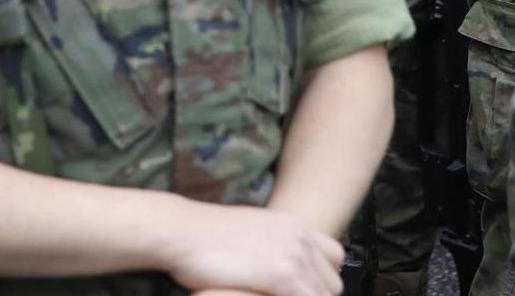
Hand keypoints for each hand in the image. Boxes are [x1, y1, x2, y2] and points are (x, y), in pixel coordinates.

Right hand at [163, 200, 343, 295]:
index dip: (321, 278)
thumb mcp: (249, 232)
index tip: (302, 288)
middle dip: (314, 295)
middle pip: (332, 282)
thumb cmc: (203, 236)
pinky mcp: (282, 274)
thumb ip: (273, 247)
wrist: (180, 231)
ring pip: (324, 295)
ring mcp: (293, 255)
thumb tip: (278, 269)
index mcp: (292, 224)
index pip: (334, 257)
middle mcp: (299, 236)